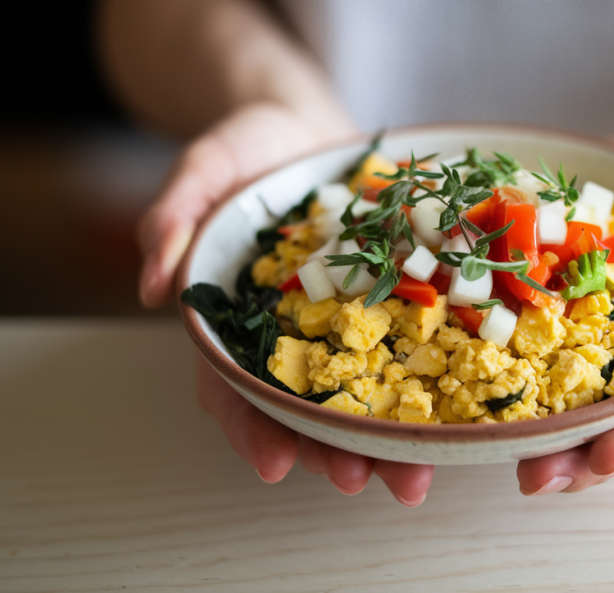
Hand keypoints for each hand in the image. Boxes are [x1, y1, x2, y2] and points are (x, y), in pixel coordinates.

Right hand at [144, 103, 431, 504]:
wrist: (305, 130)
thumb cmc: (244, 150)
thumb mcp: (202, 173)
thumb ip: (172, 219)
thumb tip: (152, 284)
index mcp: (238, 323)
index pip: (233, 389)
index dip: (251, 429)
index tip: (275, 464)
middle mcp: (294, 335)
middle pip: (309, 408)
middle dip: (333, 451)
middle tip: (362, 482)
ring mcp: (347, 322)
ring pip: (366, 392)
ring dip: (389, 439)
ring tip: (417, 474)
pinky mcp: (394, 301)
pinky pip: (415, 344)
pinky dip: (434, 379)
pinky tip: (460, 411)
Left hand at [517, 127, 613, 493]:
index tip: (610, 456)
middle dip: (581, 460)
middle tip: (535, 477)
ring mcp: (598, 336)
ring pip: (571, 404)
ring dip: (538, 436)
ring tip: (499, 453)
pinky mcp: (557, 310)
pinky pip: (530, 345)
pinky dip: (502, 368)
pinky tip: (466, 383)